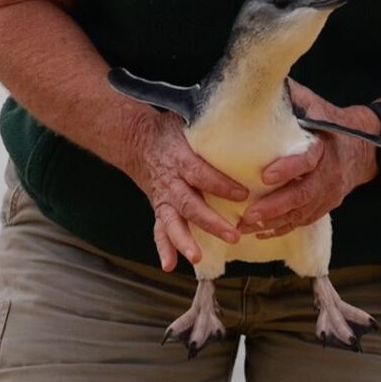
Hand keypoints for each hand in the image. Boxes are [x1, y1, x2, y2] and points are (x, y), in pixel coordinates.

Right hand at [125, 110, 250, 271]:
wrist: (136, 142)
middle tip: (233, 235)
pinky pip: (159, 231)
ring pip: (173, 223)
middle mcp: (171, 182)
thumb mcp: (188, 121)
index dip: (221, 185)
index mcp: (180, 158)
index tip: (243, 195)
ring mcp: (163, 199)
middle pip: (190, 205)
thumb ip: (212, 126)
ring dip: (184, 241)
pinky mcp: (159, 209)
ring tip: (197, 257)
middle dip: (211, 222)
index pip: (201, 173)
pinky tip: (170, 266)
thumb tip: (244, 116)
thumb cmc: (170, 131)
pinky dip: (163, 249)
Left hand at [239, 83, 379, 238]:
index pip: (308, 160)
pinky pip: (303, 221)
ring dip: (273, 222)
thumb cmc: (330, 122)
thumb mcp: (314, 105)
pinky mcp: (325, 206)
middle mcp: (329, 174)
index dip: (288, 169)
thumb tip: (258, 82)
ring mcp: (329, 193)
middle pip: (303, 195)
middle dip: (275, 207)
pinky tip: (260, 232)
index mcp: (325, 146)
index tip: (264, 176)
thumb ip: (290, 98)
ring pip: (301, 213)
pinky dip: (282, 228)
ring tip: (244, 227)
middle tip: (247, 215)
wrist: (364, 147)